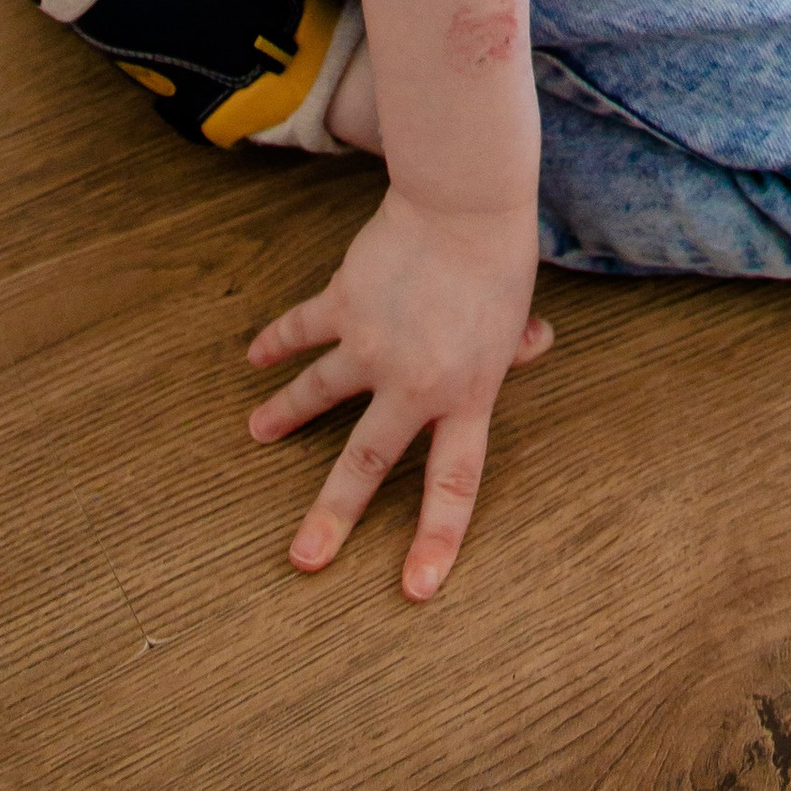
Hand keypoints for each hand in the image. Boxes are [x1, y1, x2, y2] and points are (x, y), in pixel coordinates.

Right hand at [246, 184, 552, 595]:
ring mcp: (372, 346)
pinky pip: (303, 330)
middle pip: (369, 462)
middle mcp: (415, 383)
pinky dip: (277, 342)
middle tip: (303, 559)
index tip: (415, 588)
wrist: (463, 202)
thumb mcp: (516, 315)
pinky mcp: (344, 305)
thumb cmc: (500, 259)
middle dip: (334, 515)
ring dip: (286, 415)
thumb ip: (514, 346)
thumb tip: (536, 350)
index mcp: (465, 395)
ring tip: (258, 433)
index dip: (436, 540)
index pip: (453, 483)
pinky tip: (253, 357)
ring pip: (319, 395)